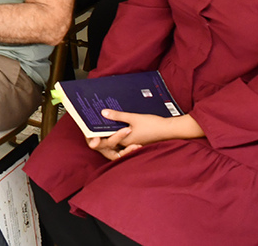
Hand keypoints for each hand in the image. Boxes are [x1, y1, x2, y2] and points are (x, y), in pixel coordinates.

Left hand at [88, 109, 202, 154]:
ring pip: (115, 144)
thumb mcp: (134, 118)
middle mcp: (126, 146)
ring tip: (101, 129)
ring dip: (108, 138)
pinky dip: (117, 136)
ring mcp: (131, 145)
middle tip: (92, 132)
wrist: (169, 130)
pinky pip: (122, 142)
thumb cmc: (153, 125)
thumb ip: (118, 116)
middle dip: (99, 140)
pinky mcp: (135, 142)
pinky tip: (115, 128)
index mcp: (124, 141)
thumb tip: (103, 113)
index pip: (105, 143)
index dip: (96, 139)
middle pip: (108, 146)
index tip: (89, 133)